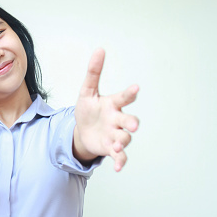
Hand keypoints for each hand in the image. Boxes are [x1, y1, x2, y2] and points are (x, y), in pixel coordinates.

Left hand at [74, 48, 138, 171]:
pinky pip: (120, 157)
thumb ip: (93, 72)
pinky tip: (117, 168)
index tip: (135, 88)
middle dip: (132, 123)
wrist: (81, 131)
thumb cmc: (88, 109)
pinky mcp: (110, 148)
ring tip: (116, 146)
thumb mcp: (86, 91)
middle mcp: (117, 120)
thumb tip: (100, 49)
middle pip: (129, 121)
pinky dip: (120, 162)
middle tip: (133, 125)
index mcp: (112, 104)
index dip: (129, 93)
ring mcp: (115, 135)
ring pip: (124, 139)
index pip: (123, 97)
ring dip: (122, 142)